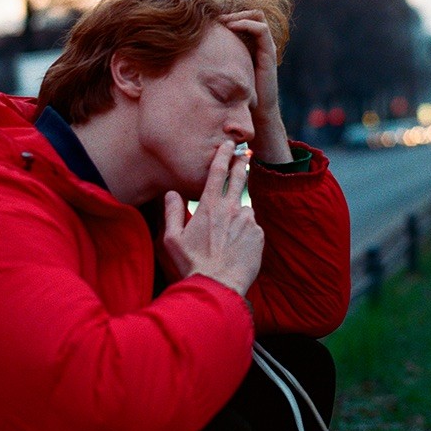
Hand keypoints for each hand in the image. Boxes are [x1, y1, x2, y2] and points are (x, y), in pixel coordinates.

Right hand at [163, 140, 262, 296]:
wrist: (218, 287)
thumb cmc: (192, 264)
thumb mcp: (171, 239)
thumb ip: (172, 212)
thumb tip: (171, 193)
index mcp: (209, 206)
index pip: (217, 171)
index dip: (224, 154)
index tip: (229, 143)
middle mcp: (232, 208)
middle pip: (239, 178)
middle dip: (241, 163)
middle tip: (244, 154)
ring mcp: (248, 221)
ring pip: (245, 208)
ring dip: (238, 214)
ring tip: (227, 236)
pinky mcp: (259, 236)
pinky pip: (252, 227)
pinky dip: (245, 232)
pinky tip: (236, 248)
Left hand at [220, 10, 291, 163]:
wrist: (257, 112)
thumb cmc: (237, 96)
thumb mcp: (223, 73)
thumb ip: (215, 61)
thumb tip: (188, 54)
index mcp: (251, 45)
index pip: (243, 19)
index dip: (229, 16)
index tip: (210, 21)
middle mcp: (261, 44)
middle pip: (251, 14)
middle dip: (233, 13)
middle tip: (215, 19)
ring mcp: (266, 47)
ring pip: (257, 16)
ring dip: (239, 15)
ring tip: (223, 22)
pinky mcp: (269, 53)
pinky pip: (261, 29)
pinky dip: (246, 24)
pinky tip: (230, 28)